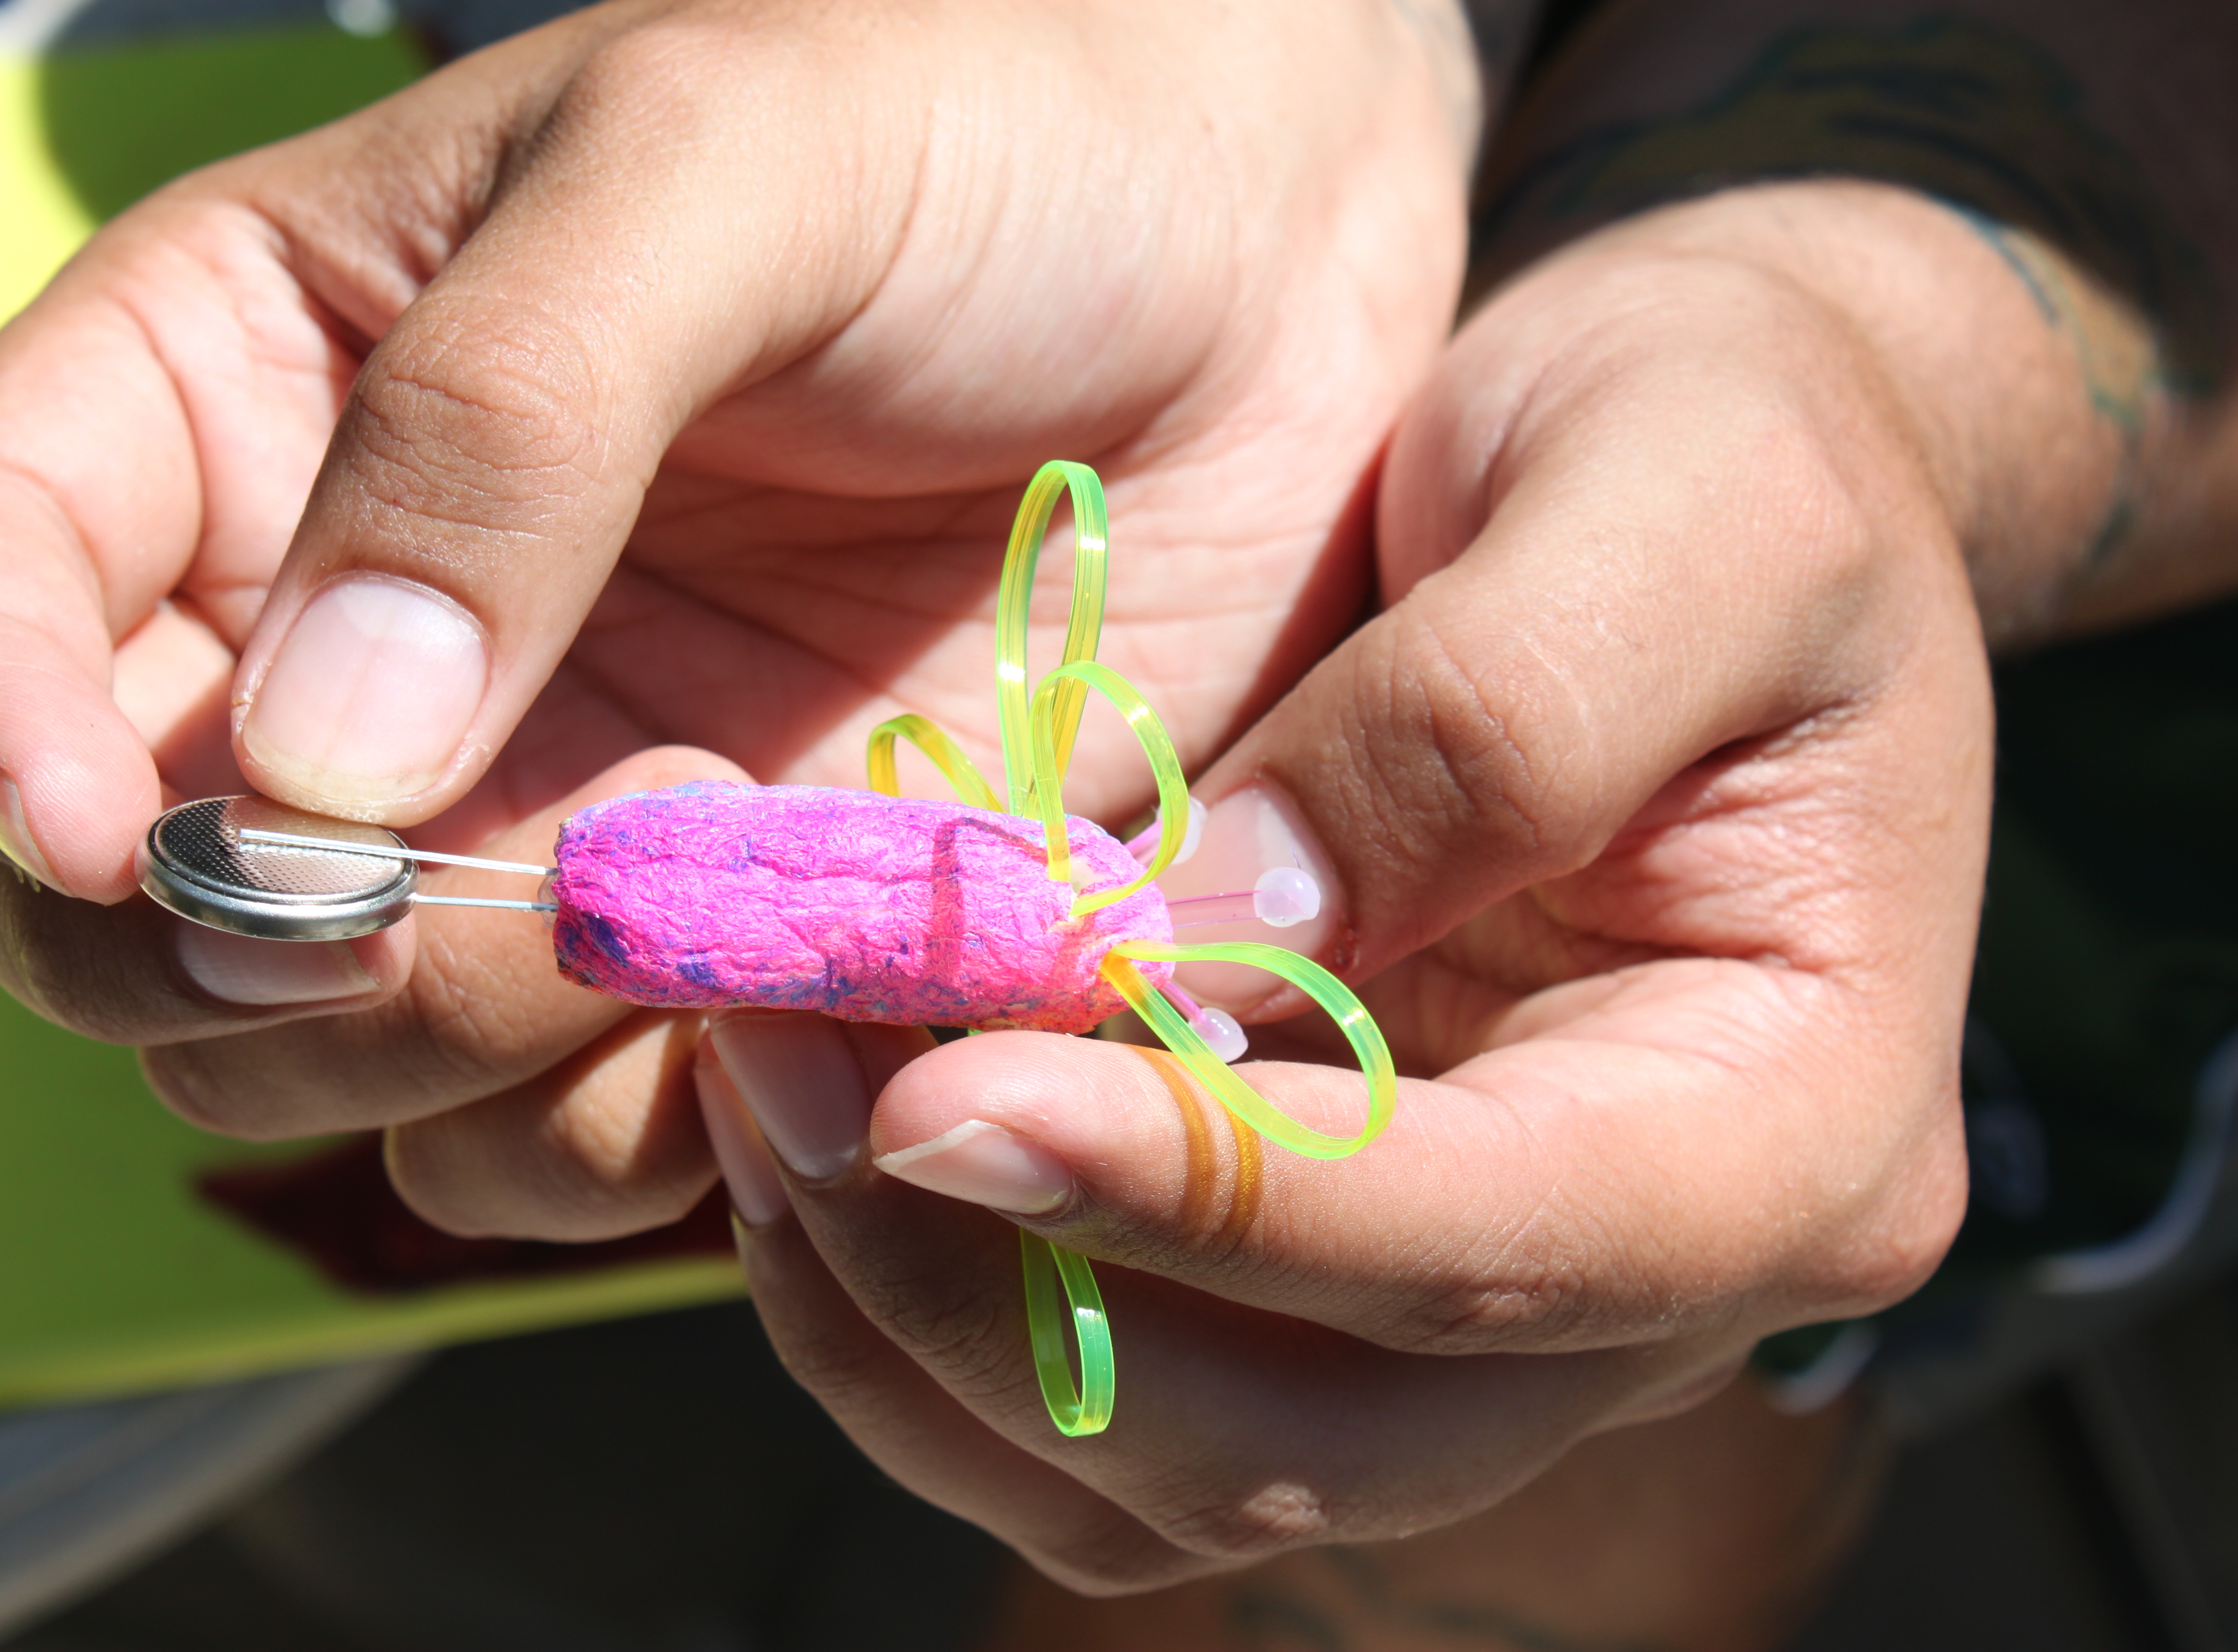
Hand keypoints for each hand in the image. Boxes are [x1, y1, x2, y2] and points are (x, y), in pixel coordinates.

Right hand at [0, 0, 1476, 1232]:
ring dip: (466, 1051)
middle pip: (120, 911)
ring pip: (331, 1064)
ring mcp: (519, 814)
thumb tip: (312, 762)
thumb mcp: (719, 170)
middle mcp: (349, 636)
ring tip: (703, 882)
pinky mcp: (694, 939)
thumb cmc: (979, 130)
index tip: (101, 828)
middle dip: (247, 957)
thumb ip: (497, 428)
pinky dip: (654, 1117)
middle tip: (477, 887)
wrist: (1260, 275)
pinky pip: (567, 1133)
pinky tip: (802, 981)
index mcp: (263, 392)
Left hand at [705, 179, 2097, 1588]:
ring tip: (768, 1085)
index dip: (1206, 1200)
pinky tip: (817, 1125)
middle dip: (1012, 1289)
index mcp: (1796, 1126)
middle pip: (1304, 1434)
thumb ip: (1467, 733)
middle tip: (789, 1075)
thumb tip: (1172, 958)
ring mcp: (1477, 1311)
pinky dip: (930, 1314)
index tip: (934, 1098)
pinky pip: (1102, 1400)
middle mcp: (1648, 1288)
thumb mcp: (1672, 504)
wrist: (1714, 486)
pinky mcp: (1328, 1274)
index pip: (1489, 1249)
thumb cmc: (1739, 451)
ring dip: (929, 1324)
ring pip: (1167, 1470)